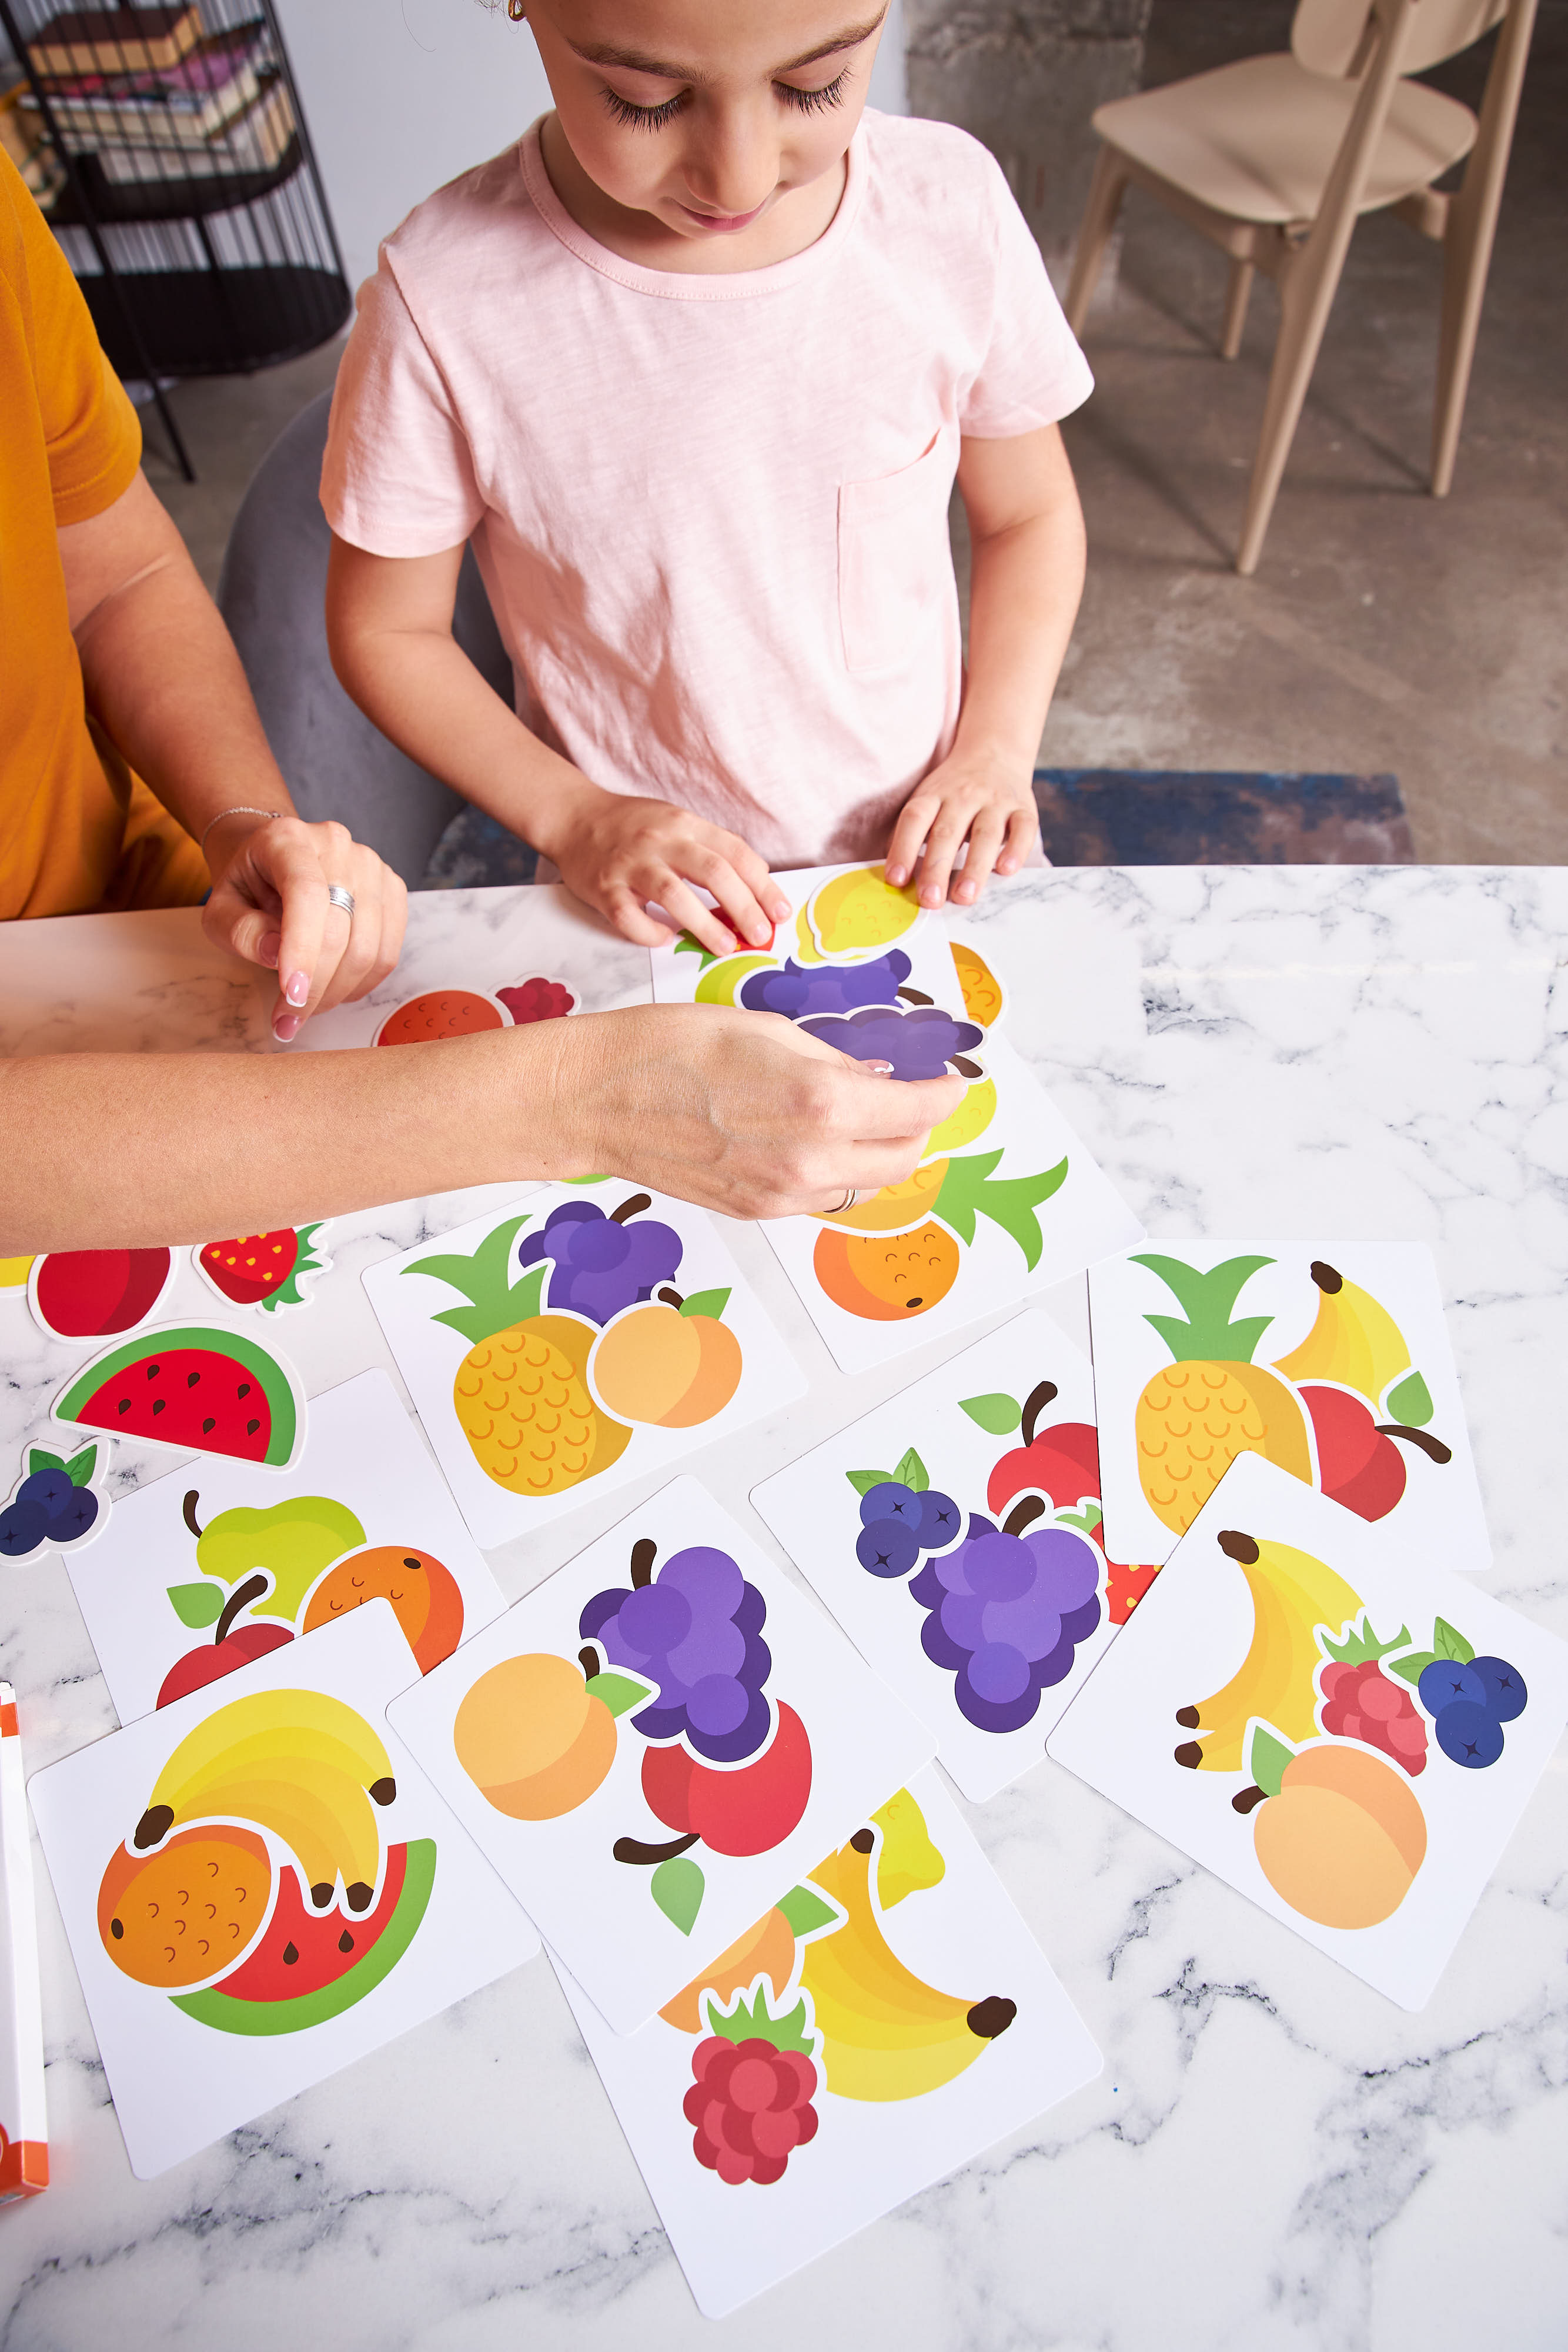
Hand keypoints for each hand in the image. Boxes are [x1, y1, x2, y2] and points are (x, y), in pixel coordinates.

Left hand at [201, 815, 408, 1042]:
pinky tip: (335, 988)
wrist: (270, 860)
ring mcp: (371, 866)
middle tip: (289, 1019)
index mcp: (288, 839)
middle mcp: (337, 845)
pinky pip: (387, 952)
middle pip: (340, 929)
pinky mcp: (392, 890)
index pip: (306, 893)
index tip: (291, 995)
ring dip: (337, 992)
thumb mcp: (220, 909)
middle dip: (315, 987)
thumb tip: (276, 956)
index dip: (302, 949)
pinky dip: (362, 983)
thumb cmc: (246, 886)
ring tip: (307, 1007)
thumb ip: (240, 931)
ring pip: (369, 947)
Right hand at [540, 1004, 964, 1219]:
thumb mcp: (767, 1030)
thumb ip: (832, 1061)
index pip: (918, 1110)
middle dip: (919, 1128)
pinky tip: (814, 1138)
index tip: (953, 1082)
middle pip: (903, 1159)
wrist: (597, 1098)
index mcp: (820, 1102)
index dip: (945, 1093)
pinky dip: (834, 1170)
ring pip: (863, 1185)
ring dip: (878, 1153)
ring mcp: (782, 1194)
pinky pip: (820, 1197)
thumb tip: (873, 1080)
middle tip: (915, 1099)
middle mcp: (810, 1159)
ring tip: (866, 1118)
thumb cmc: (669, 1046)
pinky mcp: (756, 1210)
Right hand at [544, 784, 790, 958]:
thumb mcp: (677, 823)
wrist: (574, 817)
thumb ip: (711, 851)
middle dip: (744, 907)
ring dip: (705, 924)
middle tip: (760, 936)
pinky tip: (665, 939)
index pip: (735, 853)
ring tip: (725, 946)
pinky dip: (650, 932)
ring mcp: (630, 864)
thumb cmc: (633, 826)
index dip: (763, 886)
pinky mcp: (603, 887)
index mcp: (685, 823)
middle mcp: (660, 840)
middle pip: (713, 872)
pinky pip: (629, 916)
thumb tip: (755, 890)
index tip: (780, 913)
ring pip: (674, 894)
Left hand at [883, 745, 1039, 909]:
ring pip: (986, 834)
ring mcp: (995, 801)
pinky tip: (1006, 870)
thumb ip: (910, 833)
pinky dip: (1015, 849)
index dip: (903, 848)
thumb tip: (892, 875)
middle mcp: (963, 796)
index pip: (914, 819)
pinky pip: (1023, 829)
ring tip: (964, 896)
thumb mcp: (927, 800)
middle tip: (930, 901)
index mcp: (933, 795)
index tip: (896, 880)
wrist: (994, 752)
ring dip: (975, 867)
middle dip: (937, 868)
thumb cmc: (952, 792)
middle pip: (947, 833)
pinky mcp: (1023, 808)